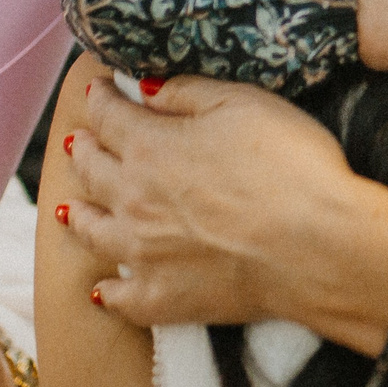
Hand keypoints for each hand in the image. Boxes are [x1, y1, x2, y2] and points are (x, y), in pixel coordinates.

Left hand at [60, 76, 361, 327]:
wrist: (316, 246)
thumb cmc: (290, 166)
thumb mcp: (244, 104)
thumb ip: (188, 93)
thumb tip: (146, 88)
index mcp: (150, 146)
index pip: (107, 116)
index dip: (100, 98)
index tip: (99, 90)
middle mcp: (132, 199)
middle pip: (92, 170)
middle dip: (84, 150)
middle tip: (81, 142)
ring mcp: (142, 254)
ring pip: (92, 231)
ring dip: (79, 215)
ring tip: (71, 209)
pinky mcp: (162, 298)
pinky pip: (120, 297)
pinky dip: (107, 291)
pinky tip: (102, 289)